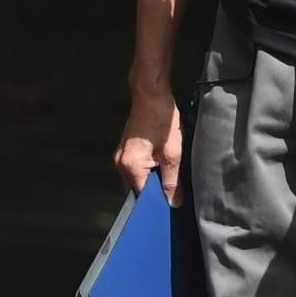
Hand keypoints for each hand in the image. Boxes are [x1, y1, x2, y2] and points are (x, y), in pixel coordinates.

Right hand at [115, 86, 184, 206]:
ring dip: (154, 176)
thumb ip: (172, 181)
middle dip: (156, 189)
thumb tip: (173, 203)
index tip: (174, 199)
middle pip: (139, 188)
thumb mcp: (173, 153)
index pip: (144, 197)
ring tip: (169, 166)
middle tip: (175, 183)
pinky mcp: (125, 149)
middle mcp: (120, 164)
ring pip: (139, 177)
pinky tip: (162, 158)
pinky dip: (150, 167)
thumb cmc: (162, 119)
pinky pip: (137, 167)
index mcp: (130, 167)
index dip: (159, 200)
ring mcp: (121, 156)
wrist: (151, 93)